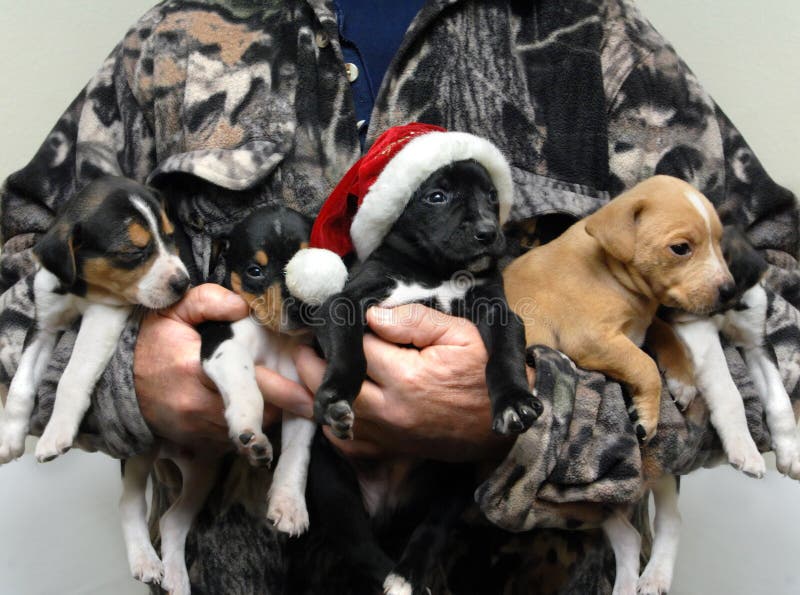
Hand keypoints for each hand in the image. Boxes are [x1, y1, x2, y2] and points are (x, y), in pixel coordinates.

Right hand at [134, 283, 312, 446]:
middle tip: (309, 394)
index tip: (310, 395)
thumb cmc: (153, 342)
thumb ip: (208, 300)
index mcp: (194, 370)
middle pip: (258, 414)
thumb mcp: (174, 309)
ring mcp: (196, 430)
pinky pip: (236, 440)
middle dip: (284, 403)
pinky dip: (251, 427)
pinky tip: (257, 408)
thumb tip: (241, 306)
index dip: (283, 391)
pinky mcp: (198, 444)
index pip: (248, 387)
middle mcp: (196, 407)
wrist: (118, 381)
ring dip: (269, 416)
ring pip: (251, 430)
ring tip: (282, 395)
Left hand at [294, 304, 529, 461]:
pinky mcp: (383, 450)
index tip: (319, 311)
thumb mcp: (462, 335)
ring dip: (295, 392)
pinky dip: (319, 423)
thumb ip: (415, 321)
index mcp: (405, 378)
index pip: (354, 346)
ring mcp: (382, 435)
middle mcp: (386, 411)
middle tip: (291, 334)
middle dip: (305, 355)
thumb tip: (371, 315)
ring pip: (323, 414)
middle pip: (327, 381)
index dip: (335, 328)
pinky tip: (303, 407)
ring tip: (262, 374)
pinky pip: (339, 441)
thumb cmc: (482, 376)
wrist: (500, 428)